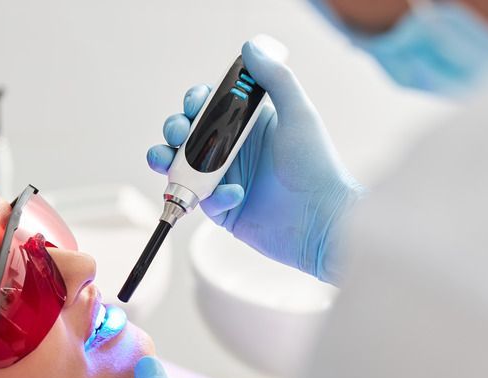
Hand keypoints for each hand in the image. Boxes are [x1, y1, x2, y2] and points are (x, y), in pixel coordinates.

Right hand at [147, 39, 362, 284]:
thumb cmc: (317, 166)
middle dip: (174, 129)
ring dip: (167, 160)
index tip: (194, 104)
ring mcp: (227, 181)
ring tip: (164, 160)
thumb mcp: (299, 114)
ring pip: (182, 167)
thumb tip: (250, 47)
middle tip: (177, 132)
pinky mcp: (225, 210)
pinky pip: (203, 200)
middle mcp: (235, 151)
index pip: (211, 106)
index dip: (196, 103)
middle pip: (189, 135)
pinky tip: (236, 195)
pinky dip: (213, 197)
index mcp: (249, 125)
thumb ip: (275, 78)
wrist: (323, 219)